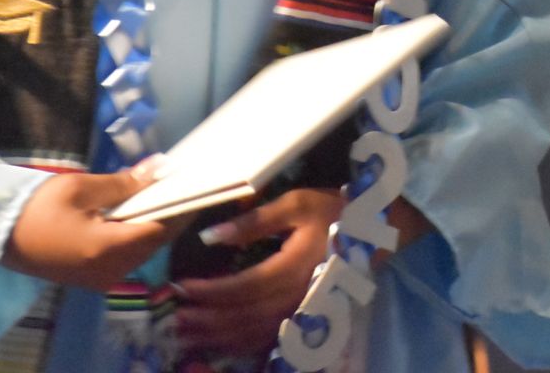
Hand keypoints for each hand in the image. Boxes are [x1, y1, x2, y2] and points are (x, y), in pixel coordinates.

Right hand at [2, 158, 179, 290]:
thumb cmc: (36, 207)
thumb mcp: (81, 187)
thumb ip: (124, 183)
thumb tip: (159, 168)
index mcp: (110, 250)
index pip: (161, 228)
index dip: (181, 205)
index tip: (198, 182)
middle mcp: (111, 271)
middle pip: (155, 241)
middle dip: (171, 212)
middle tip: (184, 183)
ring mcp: (101, 278)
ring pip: (143, 249)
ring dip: (156, 222)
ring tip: (166, 192)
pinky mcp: (92, 276)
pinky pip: (127, 254)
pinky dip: (138, 232)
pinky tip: (141, 211)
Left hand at [174, 189, 436, 357]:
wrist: (376, 230)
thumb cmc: (333, 210)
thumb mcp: (296, 204)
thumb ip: (254, 221)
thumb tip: (211, 236)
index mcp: (292, 268)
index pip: (241, 287)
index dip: (208, 292)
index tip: (179, 288)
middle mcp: (296, 297)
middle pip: (242, 317)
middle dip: (205, 320)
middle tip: (173, 318)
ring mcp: (302, 312)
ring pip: (253, 334)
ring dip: (217, 337)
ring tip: (187, 335)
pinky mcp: (306, 318)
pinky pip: (269, 339)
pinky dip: (241, 344)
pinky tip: (220, 342)